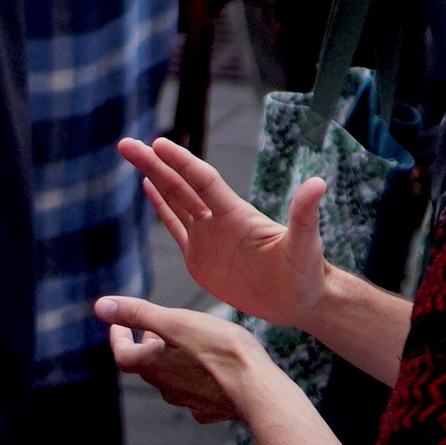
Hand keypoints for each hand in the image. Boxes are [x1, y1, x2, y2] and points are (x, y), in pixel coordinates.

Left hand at [101, 294, 264, 422]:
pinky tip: (206, 372)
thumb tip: (101, 306)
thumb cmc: (218, 351)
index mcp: (154, 366)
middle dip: (145, 345)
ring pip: (171, 380)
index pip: (123, 355)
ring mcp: (191, 401)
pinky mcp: (213, 408)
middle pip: (147, 367)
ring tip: (182, 343)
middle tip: (153, 328)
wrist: (257, 389)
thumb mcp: (175, 322)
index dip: (118, 337)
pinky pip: (196, 394)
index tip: (119, 323)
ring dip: (170, 361)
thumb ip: (137, 313)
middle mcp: (168, 388)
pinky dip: (194, 380)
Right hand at [117, 134, 329, 330]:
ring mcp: (207, 237)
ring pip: (173, 200)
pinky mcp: (200, 259)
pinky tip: (147, 187)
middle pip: (179, 185)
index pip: (202, 181)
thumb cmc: (306, 273)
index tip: (157, 144)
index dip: (181, 163)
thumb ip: (304, 215)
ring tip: (131, 153)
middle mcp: (217, 220)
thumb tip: (319, 183)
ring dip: (152, 176)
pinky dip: (160, 206)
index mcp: (236, 214)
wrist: (299, 301)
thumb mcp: (306, 244)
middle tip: (126, 143)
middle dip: (153, 163)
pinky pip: (175, 227)